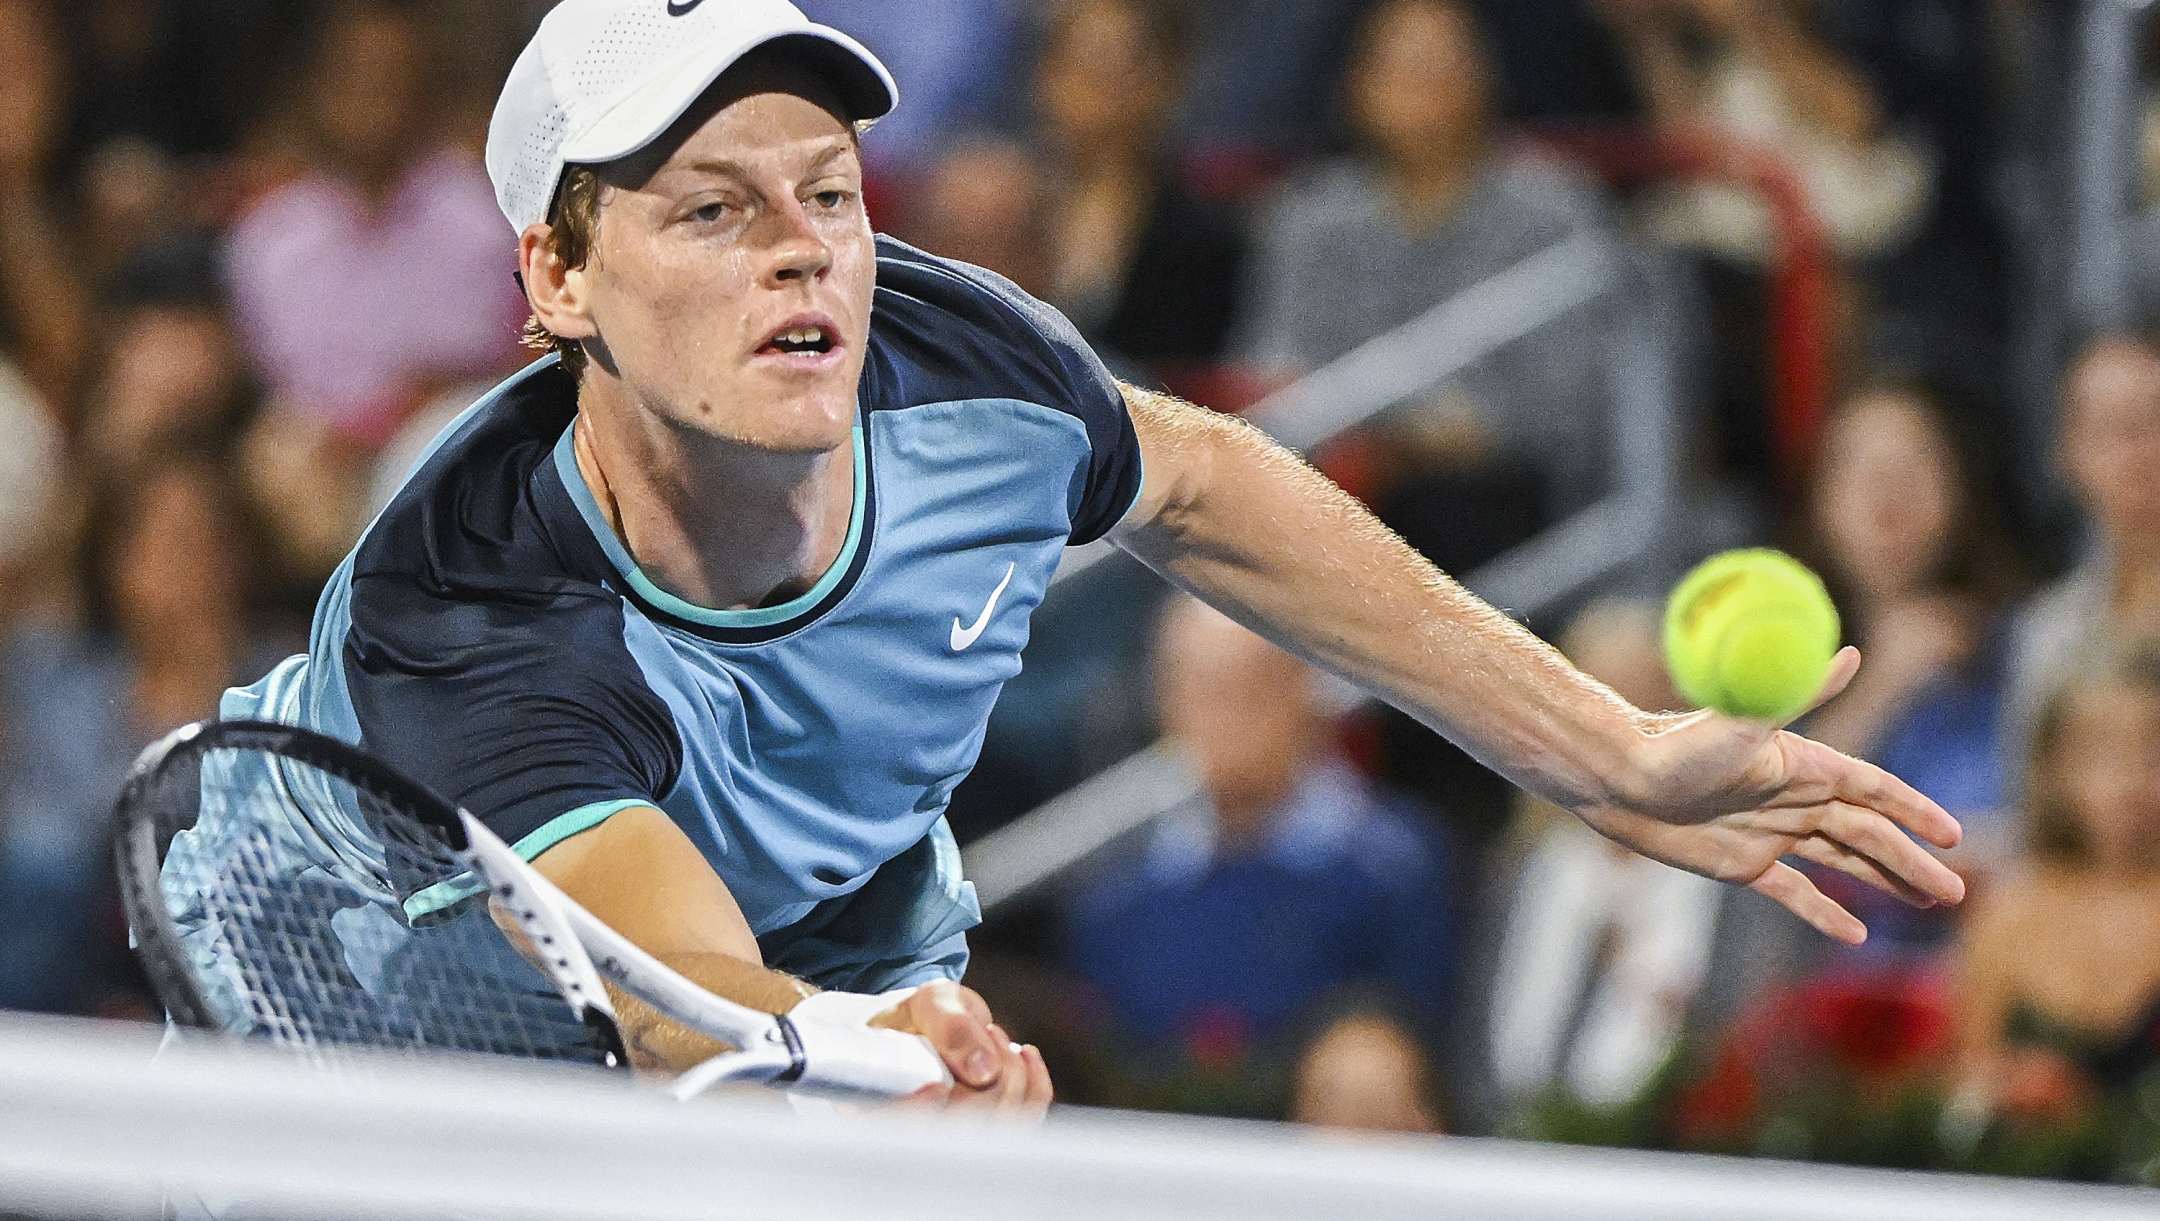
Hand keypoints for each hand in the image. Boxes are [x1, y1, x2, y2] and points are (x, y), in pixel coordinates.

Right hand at [869, 980, 1052, 1118]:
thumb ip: (949, 1028)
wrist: (938, 1023)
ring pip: (1000, 1128)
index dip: (916, 1116)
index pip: (896, 1132)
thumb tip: (984, 1070)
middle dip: (987, 1078)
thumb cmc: (922, 1014)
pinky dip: (1035, 1085)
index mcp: (882, 1107)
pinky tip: (1024, 1054)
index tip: (936, 1086)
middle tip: (985, 1031)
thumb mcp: (928, 1005)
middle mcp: (921, 1134)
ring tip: (993, 1036)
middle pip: (961, 1130)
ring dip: (1012, 1076)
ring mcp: (959, 1138)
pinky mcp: (994, 1132)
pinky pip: (1027, 1120)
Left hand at [1579, 647, 1964, 943]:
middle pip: (1868, 834)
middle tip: (1956, 894)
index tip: (1955, 837)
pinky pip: (1793, 893)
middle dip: (1912, 863)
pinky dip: (1824, 912)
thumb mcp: (1743, 720)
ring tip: (1928, 905)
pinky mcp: (1741, 864)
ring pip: (1841, 862)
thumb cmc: (1676, 745)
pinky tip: (1857, 934)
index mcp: (1804, 765)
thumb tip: (1852, 653)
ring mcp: (1770, 833)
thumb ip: (1800, 693)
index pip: (1875, 790)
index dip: (1915, 812)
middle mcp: (1794, 799)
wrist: (1616, 777)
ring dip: (1884, 883)